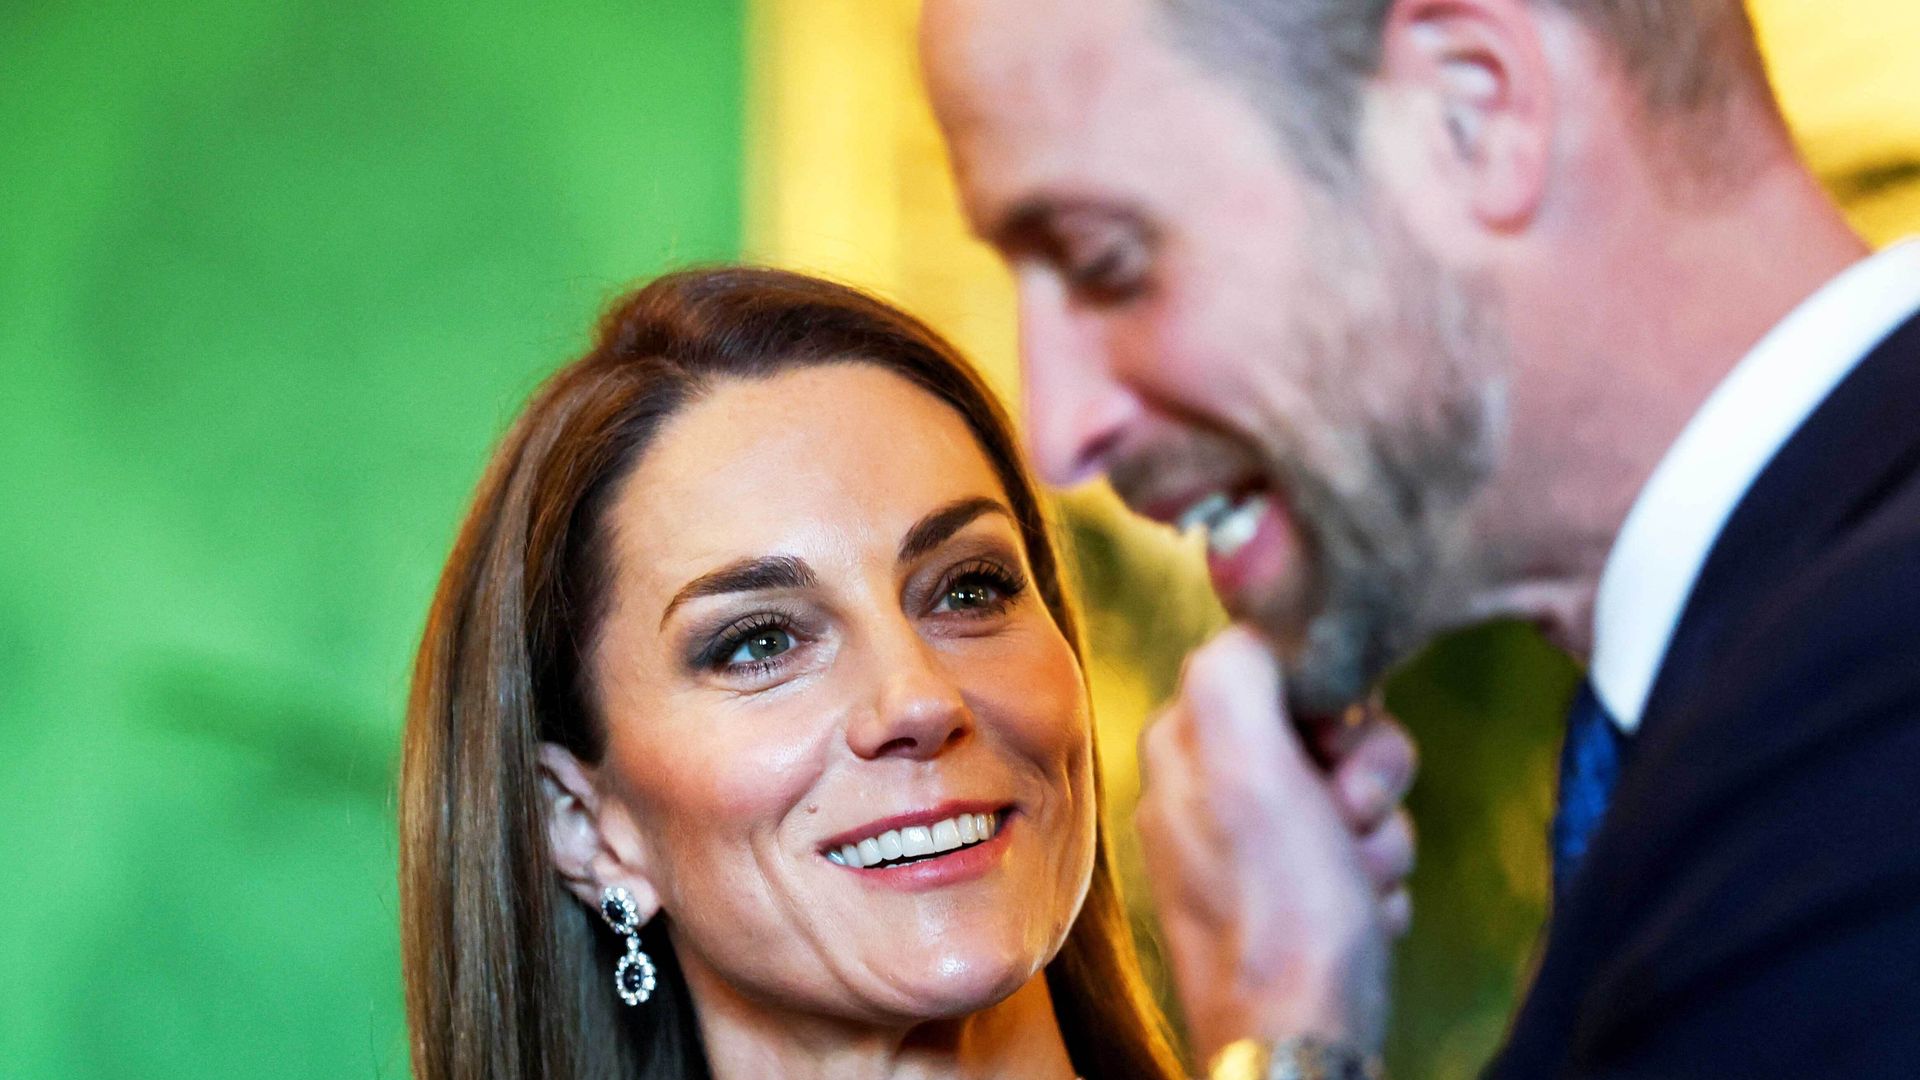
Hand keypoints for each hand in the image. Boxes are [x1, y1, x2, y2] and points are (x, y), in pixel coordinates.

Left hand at [1134, 626, 1416, 1060]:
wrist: (1304, 1046)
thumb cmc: (1282, 918)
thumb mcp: (1251, 768)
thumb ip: (1237, 673)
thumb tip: (1254, 625)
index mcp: (1183, 747)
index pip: (1274, 667)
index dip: (1329, 703)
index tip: (1336, 750)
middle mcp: (1205, 794)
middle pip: (1324, 732)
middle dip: (1365, 777)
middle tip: (1350, 822)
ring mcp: (1248, 853)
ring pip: (1354, 796)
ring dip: (1379, 839)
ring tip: (1356, 886)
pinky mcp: (1290, 904)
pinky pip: (1361, 859)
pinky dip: (1374, 887)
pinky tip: (1360, 919)